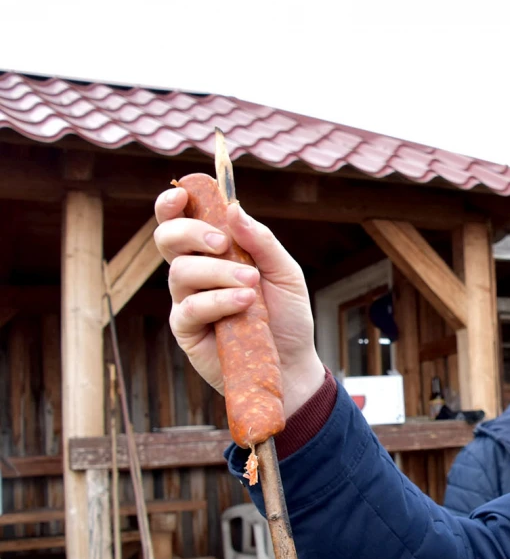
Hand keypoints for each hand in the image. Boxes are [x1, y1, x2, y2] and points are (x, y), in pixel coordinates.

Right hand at [154, 188, 325, 416]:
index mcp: (214, 253)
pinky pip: (188, 308)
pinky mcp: (187, 330)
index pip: (180, 220)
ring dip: (217, 272)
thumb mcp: (285, 273)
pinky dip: (217, 301)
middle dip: (189, 233)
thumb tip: (234, 208)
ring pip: (179, 272)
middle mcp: (195, 273)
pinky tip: (244, 303)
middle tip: (222, 243)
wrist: (293, 362)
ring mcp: (187, 301)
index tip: (181, 195)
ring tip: (251, 284)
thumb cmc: (288, 316)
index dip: (172, 204)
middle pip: (167, 239)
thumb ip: (261, 241)